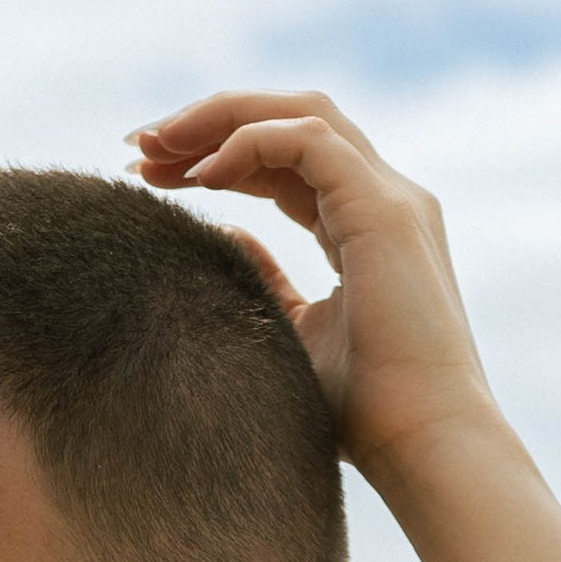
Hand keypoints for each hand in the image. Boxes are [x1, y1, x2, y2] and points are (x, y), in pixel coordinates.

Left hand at [127, 92, 499, 486]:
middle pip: (288, 120)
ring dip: (221, 119)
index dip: (216, 155)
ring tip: (155, 147)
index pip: (285, 160)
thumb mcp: (294, 335)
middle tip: (137, 147)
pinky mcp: (385, 211)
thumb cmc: (366, 415)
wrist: (423, 448)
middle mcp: (383, 199)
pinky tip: (200, 178)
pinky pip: (308, 140)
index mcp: (365, 224)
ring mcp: (390, 199)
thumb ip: (264, 282)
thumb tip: (218, 238)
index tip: (149, 176)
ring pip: (300, 113)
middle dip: (209, 123)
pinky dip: (249, 144)